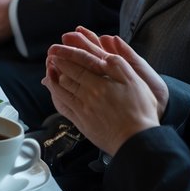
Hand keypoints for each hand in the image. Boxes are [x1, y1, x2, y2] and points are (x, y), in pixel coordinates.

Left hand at [42, 27, 161, 155]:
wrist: (136, 141)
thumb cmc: (140, 112)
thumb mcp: (136, 82)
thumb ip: (119, 66)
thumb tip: (104, 54)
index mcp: (101, 83)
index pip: (79, 63)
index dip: (66, 54)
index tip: (58, 49)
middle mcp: (88, 94)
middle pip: (66, 75)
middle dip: (57, 63)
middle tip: (51, 56)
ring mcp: (82, 108)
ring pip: (60, 89)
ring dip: (53, 78)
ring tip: (49, 70)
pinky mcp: (80, 121)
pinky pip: (61, 105)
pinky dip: (54, 95)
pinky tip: (53, 90)